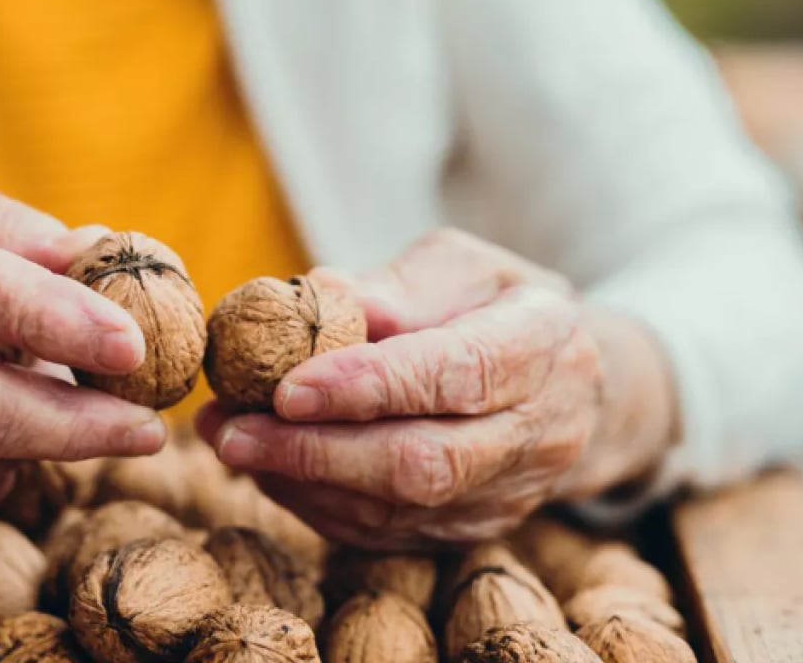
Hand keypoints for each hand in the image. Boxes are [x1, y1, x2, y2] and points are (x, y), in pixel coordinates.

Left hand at [197, 229, 677, 547]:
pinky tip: (270, 469)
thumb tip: (319, 298)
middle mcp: (540, 429)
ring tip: (230, 441)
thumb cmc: (494, 307)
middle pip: (425, 462)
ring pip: (399, 510)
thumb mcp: (459, 268)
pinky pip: (387, 534)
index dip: (369, 386)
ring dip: (301, 481)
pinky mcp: (473, 530)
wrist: (571, 385)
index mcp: (543, 343)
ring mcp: (510, 493)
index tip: (286, 388)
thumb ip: (395, 286)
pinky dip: (317, 504)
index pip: (456, 373)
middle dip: (316, 451)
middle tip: (231, 432)